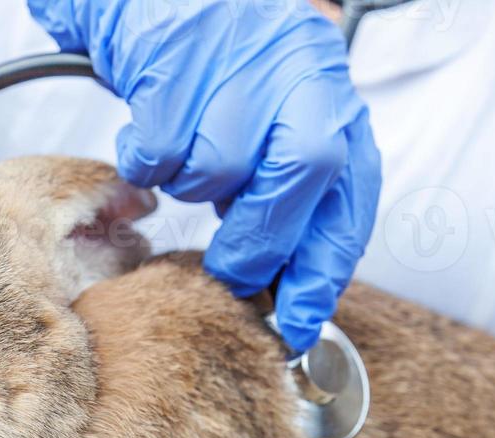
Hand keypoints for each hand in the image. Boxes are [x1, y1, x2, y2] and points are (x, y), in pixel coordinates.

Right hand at [28, 0, 380, 350]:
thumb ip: (282, 194)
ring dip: (191, 184)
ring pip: (219, 168)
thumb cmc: (220, 67)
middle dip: (260, 240)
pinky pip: (160, 149)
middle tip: (230, 270)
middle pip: (299, 178)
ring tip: (183, 159)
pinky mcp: (179, 59)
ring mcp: (241, 63)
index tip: (299, 321)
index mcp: (332, 100)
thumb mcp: (271, 125)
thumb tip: (279, 285)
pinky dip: (146, 159)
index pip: (348, 198)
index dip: (325, 269)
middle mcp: (300, 75)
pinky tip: (151, 132)